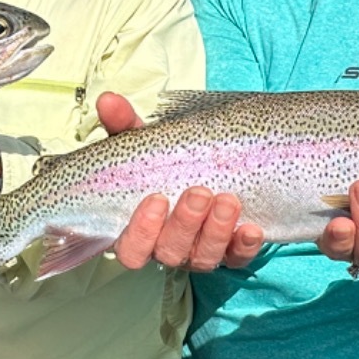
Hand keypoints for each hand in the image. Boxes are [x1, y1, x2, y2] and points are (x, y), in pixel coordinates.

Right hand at [97, 91, 263, 271]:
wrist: (209, 163)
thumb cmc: (165, 158)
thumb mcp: (143, 140)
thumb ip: (123, 123)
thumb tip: (107, 99)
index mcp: (139, 228)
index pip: (131, 247)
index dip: (142, 230)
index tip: (157, 197)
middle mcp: (168, 245)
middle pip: (169, 252)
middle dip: (185, 224)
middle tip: (199, 191)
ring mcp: (200, 250)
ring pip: (204, 257)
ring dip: (216, 232)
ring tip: (228, 199)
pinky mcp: (232, 250)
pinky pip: (238, 258)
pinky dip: (244, 246)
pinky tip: (252, 228)